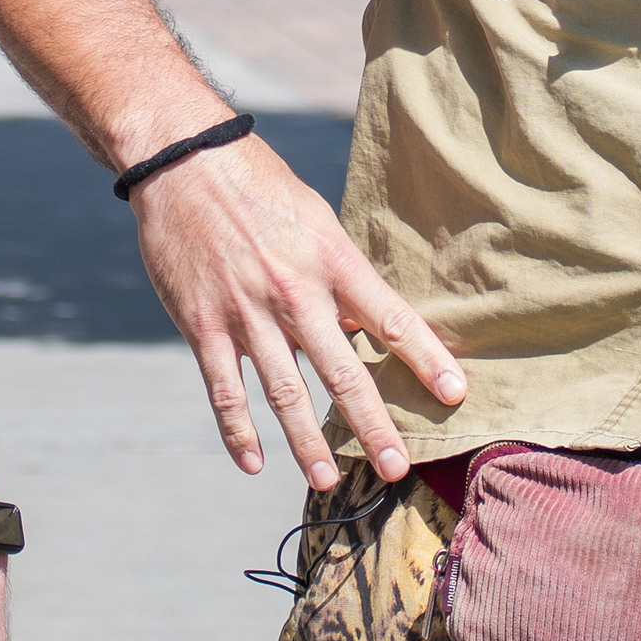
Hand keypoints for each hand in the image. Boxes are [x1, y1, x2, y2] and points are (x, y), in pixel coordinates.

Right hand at [130, 133, 467, 488]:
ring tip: (328, 479)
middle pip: (342, 370)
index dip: (425, 358)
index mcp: (331, 260)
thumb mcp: (316, 218)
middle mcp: (294, 291)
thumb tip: (365, 327)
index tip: (455, 394)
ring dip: (308, 441)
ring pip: (284, 391)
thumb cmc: (260, 186)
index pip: (390, 318)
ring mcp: (246, 312)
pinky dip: (238, 431)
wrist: (184, 162)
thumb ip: (341, 275)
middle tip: (398, 467)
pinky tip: (254, 462)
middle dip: (372, 424)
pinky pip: (224, 389)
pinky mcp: (202, 324)